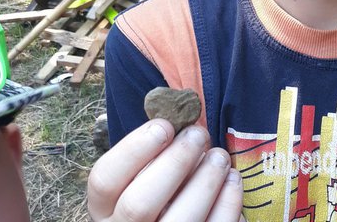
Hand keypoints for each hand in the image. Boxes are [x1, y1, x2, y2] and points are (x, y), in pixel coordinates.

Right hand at [87, 119, 244, 221]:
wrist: (177, 220)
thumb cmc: (160, 192)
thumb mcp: (143, 177)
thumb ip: (153, 156)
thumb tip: (182, 123)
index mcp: (105, 209)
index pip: (104, 179)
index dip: (135, 148)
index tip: (165, 124)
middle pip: (140, 203)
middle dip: (176, 161)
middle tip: (199, 135)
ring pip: (181, 219)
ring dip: (206, 179)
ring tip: (219, 156)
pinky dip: (228, 201)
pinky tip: (232, 180)